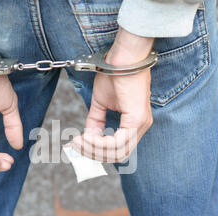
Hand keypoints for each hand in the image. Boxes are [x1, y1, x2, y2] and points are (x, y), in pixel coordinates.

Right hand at [72, 26, 154, 162]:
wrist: (122, 57)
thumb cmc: (115, 73)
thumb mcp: (101, 103)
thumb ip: (96, 122)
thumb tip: (87, 137)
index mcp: (134, 123)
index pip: (119, 149)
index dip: (98, 151)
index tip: (79, 144)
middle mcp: (141, 126)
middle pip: (119, 155)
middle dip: (95, 153)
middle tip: (77, 145)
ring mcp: (140, 124)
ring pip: (118, 152)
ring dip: (95, 149)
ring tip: (80, 141)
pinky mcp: (136, 120)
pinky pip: (117, 142)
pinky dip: (100, 143)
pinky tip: (88, 137)